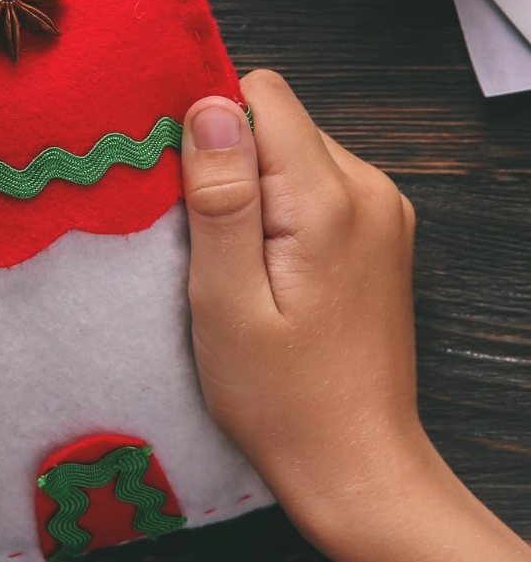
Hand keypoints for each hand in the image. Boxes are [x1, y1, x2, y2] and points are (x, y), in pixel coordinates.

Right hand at [181, 72, 530, 561]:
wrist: (357, 466)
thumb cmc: (282, 400)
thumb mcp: (226, 302)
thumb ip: (221, 197)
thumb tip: (210, 105)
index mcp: (329, 198)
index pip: (260, 95)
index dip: (207, 126)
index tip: (180, 188)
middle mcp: (369, 189)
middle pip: (277, 122)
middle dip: (228, 165)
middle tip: (203, 243)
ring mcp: (382, 210)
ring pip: (293, 152)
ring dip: (253, 190)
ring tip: (232, 264)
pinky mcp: (380, 233)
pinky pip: (315, 186)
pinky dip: (280, 212)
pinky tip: (263, 270)